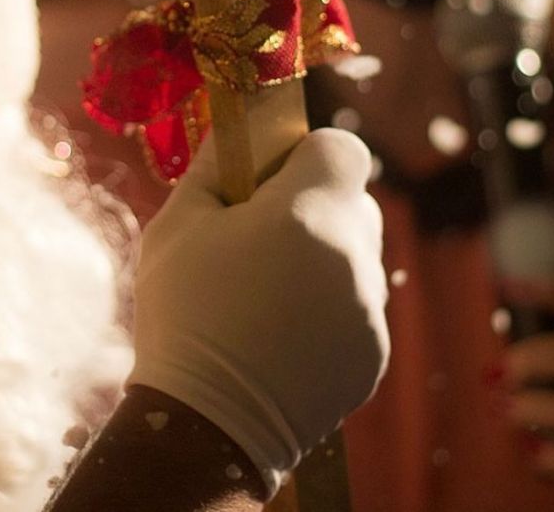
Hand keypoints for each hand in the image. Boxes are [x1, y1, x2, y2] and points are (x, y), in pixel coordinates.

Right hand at [129, 128, 389, 495]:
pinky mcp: (375, 354)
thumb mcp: (178, 225)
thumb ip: (215, 166)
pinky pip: (359, 304)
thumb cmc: (183, 313)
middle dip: (314, 205)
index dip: (308, 154)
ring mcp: (370, 310)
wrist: (204, 424)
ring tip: (268, 295)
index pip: (343, 149)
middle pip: (354, 201)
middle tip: (262, 239)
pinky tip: (283, 333)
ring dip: (324, 257)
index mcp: (308, 214)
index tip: (272, 181)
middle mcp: (355, 257)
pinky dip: (330, 307)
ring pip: (357, 255)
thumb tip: (236, 128)